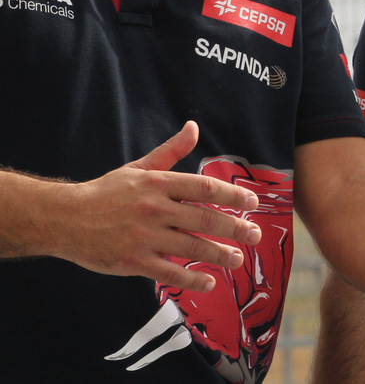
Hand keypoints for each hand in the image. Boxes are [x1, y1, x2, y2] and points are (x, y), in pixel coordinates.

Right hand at [54, 121, 261, 291]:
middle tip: (255, 235)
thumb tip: (194, 127)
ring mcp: (144, 236)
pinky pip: (169, 272)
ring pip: (191, 247)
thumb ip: (170, 151)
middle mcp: (154, 208)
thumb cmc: (105, 192)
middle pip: (204, 219)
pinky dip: (192, 279)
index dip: (232, 196)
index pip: (204, 188)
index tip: (253, 203)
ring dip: (220, 255)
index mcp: (158, 184)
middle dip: (235, 228)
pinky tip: (210, 282)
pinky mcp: (133, 261)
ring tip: (239, 259)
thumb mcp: (139, 168)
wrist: (63, 218)